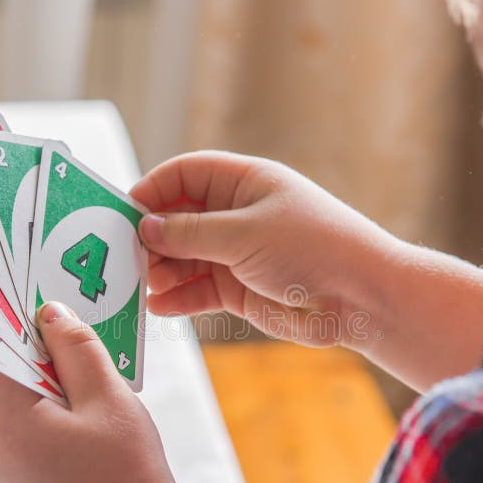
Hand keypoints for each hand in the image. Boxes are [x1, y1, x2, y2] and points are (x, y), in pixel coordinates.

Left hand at [0, 301, 209, 482]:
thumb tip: (49, 312)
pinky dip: (40, 416)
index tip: (64, 322)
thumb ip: (77, 347)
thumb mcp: (109, 397)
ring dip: (41, 388)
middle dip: (38, 359)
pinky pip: (15, 433)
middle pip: (0, 378)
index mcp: (7, 422)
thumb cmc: (129, 471)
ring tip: (89, 394)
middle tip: (85, 358)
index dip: (32, 331)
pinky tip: (82, 423)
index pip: (3, 352)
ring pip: (8, 405)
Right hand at [132, 150, 482, 391]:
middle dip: (152, 237)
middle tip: (127, 257)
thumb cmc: (313, 247)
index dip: (151, 190)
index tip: (122, 213)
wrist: (360, 297)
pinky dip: (177, 298)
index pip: (183, 175)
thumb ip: (192, 231)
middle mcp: (236, 215)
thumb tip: (145, 226)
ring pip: (183, 257)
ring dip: (160, 271)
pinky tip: (157, 307)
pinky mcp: (238, 289)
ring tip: (142, 286)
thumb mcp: (246, 232)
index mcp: (243, 182)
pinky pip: (197, 290)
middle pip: (177, 218)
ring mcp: (236, 253)